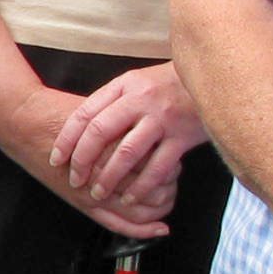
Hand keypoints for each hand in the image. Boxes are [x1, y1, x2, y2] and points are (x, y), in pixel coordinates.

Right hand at [3, 81, 172, 238]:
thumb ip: (129, 125)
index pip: (161, 166)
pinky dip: (142, 230)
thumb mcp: (103, 112)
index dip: (172, 167)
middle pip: (156, 189)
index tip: (172, 160)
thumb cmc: (61, 115)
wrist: (27, 124)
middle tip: (170, 180)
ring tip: (163, 199)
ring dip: (158, 208)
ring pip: (142, 210)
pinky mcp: (85, 203)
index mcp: (119, 145)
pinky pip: (120, 224)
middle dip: (169, 188)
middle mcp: (109, 170)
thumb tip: (159, 133)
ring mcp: (96, 191)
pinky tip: (157, 229)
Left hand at [47, 62, 208, 219]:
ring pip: (127, 154)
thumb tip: (83, 125)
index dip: (67, 138)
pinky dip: (141, 187)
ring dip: (109, 178)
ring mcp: (162, 119)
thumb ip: (114, 100)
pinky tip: (130, 198)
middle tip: (75, 181)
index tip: (56, 158)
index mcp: (124, 85)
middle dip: (82, 161)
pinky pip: (157, 167)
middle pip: (100, 133)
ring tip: (98, 194)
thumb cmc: (170, 82)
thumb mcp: (138, 82)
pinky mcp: (183, 136)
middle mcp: (141, 100)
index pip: (85, 113)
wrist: (216, 75)